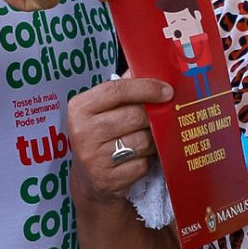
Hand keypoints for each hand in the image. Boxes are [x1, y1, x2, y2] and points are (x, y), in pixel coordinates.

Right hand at [68, 78, 173, 203]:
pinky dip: (148, 161)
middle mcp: (82, 132)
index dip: (145, 88)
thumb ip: (123, 89)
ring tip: (150, 139)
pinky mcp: (108, 180)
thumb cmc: (100, 136)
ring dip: (153, 140)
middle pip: (134, 116)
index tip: (168, 91)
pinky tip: (142, 158)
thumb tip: (152, 68)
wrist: (89, 180)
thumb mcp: (102, 110)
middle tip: (162, 118)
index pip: (116, 90)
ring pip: (142, 141)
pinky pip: (142, 164)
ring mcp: (94, 158)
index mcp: (79, 107)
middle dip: (154, 117)